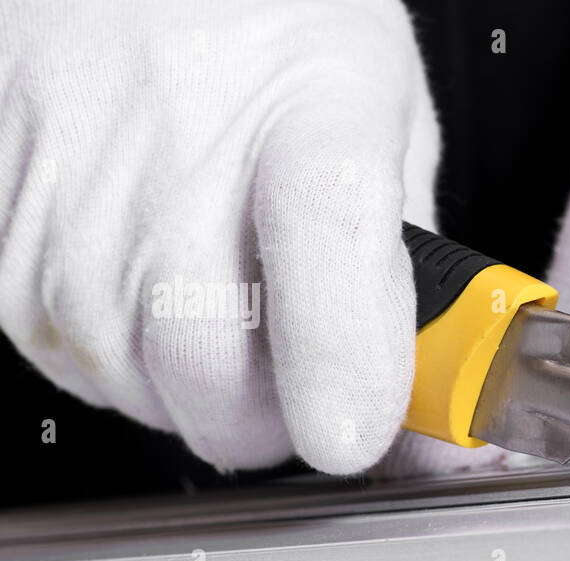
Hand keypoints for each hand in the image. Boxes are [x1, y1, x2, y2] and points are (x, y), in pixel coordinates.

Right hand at [0, 0, 436, 473]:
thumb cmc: (263, 20)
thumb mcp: (383, 117)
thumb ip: (407, 269)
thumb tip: (426, 403)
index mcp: (314, 140)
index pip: (328, 298)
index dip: (343, 387)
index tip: (355, 429)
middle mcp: (175, 178)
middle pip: (213, 390)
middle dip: (265, 417)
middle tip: (288, 369)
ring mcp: (67, 208)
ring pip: (135, 390)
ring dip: (184, 381)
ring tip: (207, 284)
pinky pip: (60, 354)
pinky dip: (113, 345)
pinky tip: (139, 269)